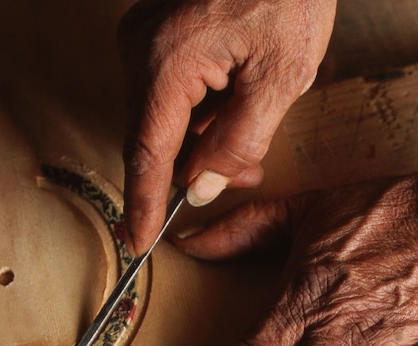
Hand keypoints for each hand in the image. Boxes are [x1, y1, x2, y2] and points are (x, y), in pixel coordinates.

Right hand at [117, 0, 335, 254]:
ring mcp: (143, 38)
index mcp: (167, 63)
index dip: (142, 203)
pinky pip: (167, 89)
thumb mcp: (281, 76)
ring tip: (251, 137)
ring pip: (163, 115)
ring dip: (201, 137)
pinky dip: (200, 109)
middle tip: (241, 178)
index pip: (147, 152)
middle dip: (192, 167)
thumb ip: (238, 141)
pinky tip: (235, 105)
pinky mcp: (155, 32)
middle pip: (154, 135)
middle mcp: (141, 50)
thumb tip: (200, 188)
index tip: (136, 241)